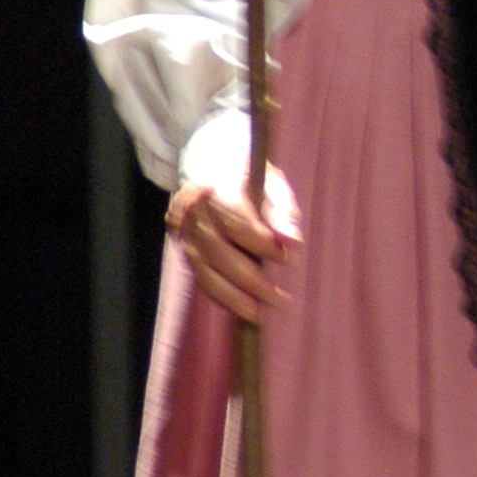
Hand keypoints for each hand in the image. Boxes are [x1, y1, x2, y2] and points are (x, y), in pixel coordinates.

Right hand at [165, 165, 301, 322]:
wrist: (208, 163)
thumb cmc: (248, 174)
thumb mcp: (271, 182)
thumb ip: (282, 211)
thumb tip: (293, 242)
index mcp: (215, 187)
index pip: (234, 220)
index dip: (260, 243)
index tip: (287, 258)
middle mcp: (192, 210)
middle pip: (218, 252)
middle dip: (250, 280)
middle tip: (280, 299)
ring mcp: (183, 231)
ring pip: (204, 270)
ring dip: (233, 297)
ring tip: (260, 313)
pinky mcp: (184, 247)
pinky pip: (199, 277)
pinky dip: (220, 296)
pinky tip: (242, 308)